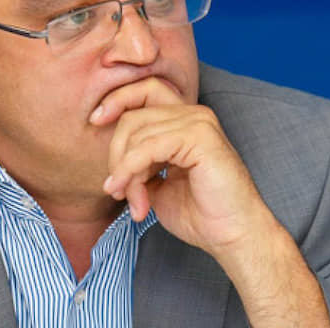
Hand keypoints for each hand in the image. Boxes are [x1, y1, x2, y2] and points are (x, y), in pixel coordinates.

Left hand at [91, 77, 264, 256]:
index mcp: (186, 120)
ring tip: (133, 202)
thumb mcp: (158, 185)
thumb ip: (138, 165)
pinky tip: (133, 197)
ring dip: (126, 172)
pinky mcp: (200, 137)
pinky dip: (132, 170)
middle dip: (116, 156)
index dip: (117, 100)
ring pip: (138, 132)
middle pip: (133, 116)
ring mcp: (199, 122)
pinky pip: (149, 147)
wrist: (233, 237)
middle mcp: (194, 114)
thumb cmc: (202, 215)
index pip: (144, 91)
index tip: (95, 121)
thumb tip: (113, 164)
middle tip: (117, 191)